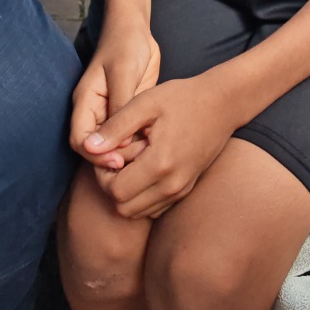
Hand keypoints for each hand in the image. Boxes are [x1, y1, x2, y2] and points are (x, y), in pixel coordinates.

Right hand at [70, 19, 160, 173]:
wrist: (136, 30)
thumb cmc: (125, 45)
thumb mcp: (123, 72)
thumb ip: (119, 105)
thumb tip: (118, 142)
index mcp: (85, 102)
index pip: (79, 140)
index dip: (94, 155)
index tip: (117, 160)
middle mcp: (96, 112)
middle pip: (96, 148)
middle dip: (113, 159)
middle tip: (138, 163)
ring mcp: (111, 114)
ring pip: (114, 146)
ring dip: (128, 154)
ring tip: (148, 156)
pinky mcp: (127, 114)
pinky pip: (129, 136)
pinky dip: (139, 144)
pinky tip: (155, 146)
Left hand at [82, 74, 236, 218]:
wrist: (222, 103)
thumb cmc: (182, 97)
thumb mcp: (145, 103)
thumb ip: (115, 127)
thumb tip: (87, 147)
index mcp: (160, 163)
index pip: (115, 191)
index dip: (102, 174)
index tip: (108, 151)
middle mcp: (171, 185)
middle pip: (123, 208)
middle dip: (112, 186)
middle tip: (116, 157)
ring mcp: (180, 190)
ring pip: (138, 212)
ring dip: (126, 192)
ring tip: (130, 161)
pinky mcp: (185, 190)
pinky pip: (153, 207)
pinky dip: (142, 195)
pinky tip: (144, 167)